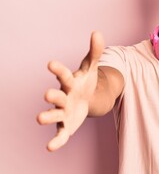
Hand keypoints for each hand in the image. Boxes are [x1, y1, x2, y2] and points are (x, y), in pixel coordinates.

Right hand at [37, 31, 103, 150]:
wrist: (87, 99)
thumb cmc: (86, 82)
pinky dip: (57, 140)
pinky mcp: (66, 125)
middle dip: (53, 96)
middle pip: (57, 96)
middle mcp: (63, 96)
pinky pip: (61, 133)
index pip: (64, 75)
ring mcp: (63, 111)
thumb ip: (95, 51)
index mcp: (69, 82)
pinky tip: (51, 147)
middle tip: (47, 94)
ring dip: (48, 116)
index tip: (51, 63)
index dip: (59, 70)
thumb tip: (97, 32)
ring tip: (39, 119)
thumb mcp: (92, 67)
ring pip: (54, 114)